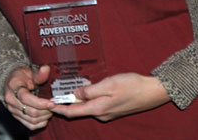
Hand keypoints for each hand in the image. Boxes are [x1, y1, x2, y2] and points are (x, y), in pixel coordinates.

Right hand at [4, 65, 53, 129]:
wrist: (11, 81)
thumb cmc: (22, 76)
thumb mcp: (30, 72)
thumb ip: (39, 74)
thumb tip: (46, 69)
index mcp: (12, 86)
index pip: (26, 98)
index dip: (40, 103)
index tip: (52, 103)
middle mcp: (10, 99)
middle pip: (30, 111)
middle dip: (45, 111)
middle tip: (54, 106)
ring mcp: (12, 109)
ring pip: (31, 119)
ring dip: (44, 117)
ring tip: (51, 110)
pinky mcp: (16, 116)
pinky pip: (30, 125)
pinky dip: (40, 123)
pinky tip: (45, 117)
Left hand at [50, 72, 169, 121]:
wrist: (153, 91)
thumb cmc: (131, 85)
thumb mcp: (108, 84)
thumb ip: (89, 91)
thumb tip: (75, 94)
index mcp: (98, 109)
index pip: (72, 112)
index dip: (58, 109)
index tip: (46, 105)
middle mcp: (101, 114)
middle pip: (78, 110)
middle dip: (65, 103)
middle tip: (53, 94)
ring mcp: (108, 113)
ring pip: (87, 107)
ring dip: (77, 100)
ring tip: (67, 90)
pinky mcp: (113, 109)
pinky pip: (95, 105)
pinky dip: (87, 99)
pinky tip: (86, 90)